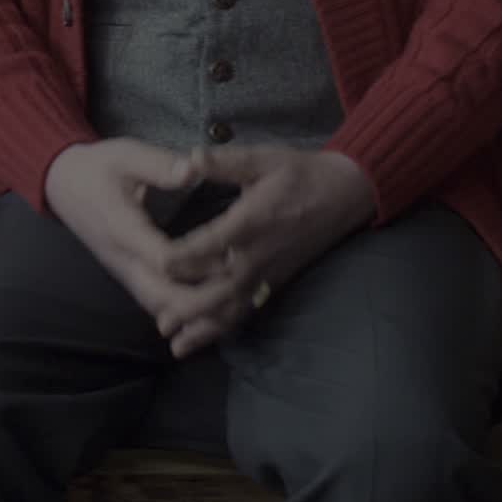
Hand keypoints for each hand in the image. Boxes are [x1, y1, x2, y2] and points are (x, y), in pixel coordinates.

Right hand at [42, 138, 227, 337]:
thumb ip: (159, 164)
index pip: (162, 258)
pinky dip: (182, 311)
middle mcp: (122, 259)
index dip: (198, 261)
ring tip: (233, 306)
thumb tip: (192, 169)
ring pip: (159, 306)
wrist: (63, 185)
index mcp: (122, 227)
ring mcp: (123, 272)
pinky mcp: (128, 276)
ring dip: (194, 312)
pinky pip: (155, 302)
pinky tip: (209, 312)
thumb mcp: (126, 155)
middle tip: (242, 290)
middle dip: (202, 300)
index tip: (233, 254)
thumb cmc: (98, 167)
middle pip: (162, 296)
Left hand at [152, 144, 378, 356]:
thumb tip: (190, 157)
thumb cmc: (300, 173)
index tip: (157, 263)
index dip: (184, 256)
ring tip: (175, 344)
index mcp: (253, 220)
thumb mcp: (263, 158)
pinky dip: (224, 327)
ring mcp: (268, 272)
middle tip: (159, 318)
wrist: (344, 194)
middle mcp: (259, 253)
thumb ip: (225, 162)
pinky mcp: (274, 282)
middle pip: (221, 288)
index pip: (213, 244)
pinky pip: (247, 310)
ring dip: (204, 327)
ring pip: (233, 307)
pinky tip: (203, 340)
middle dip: (189, 306)